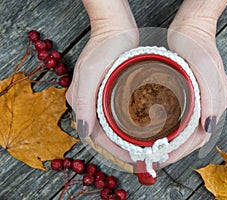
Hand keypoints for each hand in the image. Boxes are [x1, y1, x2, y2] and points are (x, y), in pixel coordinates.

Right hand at [66, 0, 137, 162]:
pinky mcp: (109, 92)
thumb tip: (83, 132)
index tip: (132, 157)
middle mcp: (87, 102)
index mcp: (79, 101)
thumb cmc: (103, 46)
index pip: (95, 136)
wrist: (115, 29)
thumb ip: (83, 103)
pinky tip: (140, 128)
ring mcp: (98, 98)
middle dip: (121, 146)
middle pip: (103, 134)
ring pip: (111, 127)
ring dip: (125, 138)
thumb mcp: (90, 73)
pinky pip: (117, 115)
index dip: (113, 149)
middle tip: (142, 154)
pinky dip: (127, 125)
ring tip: (143, 145)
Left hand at [162, 0, 226, 165]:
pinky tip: (157, 130)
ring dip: (171, 142)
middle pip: (194, 137)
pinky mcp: (193, 94)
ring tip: (152, 148)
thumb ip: (212, 98)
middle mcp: (212, 104)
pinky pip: (182, 118)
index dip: (181, 151)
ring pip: (187, 130)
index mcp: (219, 101)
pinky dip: (170, 129)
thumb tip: (209, 127)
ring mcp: (203, 100)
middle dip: (174, 150)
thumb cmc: (198, 43)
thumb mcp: (205, 67)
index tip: (162, 159)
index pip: (200, 137)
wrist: (192, 27)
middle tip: (152, 158)